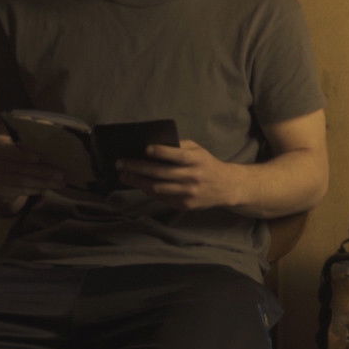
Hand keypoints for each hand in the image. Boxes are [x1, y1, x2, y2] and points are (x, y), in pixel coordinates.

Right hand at [0, 133, 65, 213]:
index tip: (38, 158)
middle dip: (41, 171)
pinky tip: (45, 189)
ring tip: (58, 183)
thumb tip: (49, 126)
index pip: (7, 150)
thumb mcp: (17, 138)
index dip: (22, 155)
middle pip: (17, 168)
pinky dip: (32, 190)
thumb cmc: (12, 148)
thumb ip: (30, 133)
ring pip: (19, 181)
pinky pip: (16, 191)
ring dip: (41, 183)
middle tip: (60, 174)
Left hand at [117, 140, 243, 210]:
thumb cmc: (207, 164)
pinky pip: (162, 198)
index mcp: (196, 160)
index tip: (144, 149)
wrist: (226, 187)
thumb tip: (153, 144)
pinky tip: (139, 184)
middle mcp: (192, 177)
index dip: (159, 152)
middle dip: (137, 168)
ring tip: (124, 175)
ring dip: (137, 181)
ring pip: (157, 188)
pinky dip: (148, 190)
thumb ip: (179, 146)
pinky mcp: (185, 204)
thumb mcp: (198, 150)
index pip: (176, 155)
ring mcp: (188, 193)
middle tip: (121, 163)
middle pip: (160, 173)